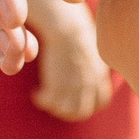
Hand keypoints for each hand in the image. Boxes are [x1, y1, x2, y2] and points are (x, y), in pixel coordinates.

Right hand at [32, 7, 111, 121]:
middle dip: (70, 111)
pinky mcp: (58, 85)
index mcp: (99, 74)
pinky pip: (49, 102)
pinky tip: (36, 92)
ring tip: (44, 97)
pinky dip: (42, 100)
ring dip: (54, 108)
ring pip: (66, 110)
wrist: (68, 26)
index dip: (90, 103)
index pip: (102, 101)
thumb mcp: (91, 45)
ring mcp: (75, 86)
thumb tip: (85, 60)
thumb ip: (91, 59)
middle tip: (56, 103)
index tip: (76, 97)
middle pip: (83, 111)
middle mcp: (90, 84)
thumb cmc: (76, 27)